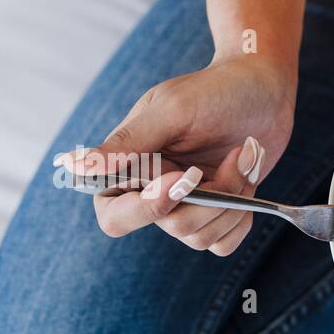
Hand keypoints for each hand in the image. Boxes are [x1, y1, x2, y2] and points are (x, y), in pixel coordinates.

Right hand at [57, 55, 295, 255]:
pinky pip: (223, 244)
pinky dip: (240, 219)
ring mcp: (186, 205)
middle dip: (209, 200)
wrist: (263, 89)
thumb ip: (126, 143)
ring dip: (233, 200)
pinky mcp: (217, 213)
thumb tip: (70, 165)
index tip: (183, 177)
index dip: (147, 208)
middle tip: (231, 158)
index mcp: (128, 167)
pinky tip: (248, 183)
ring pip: (201, 237)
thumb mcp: (171, 111)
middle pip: (171, 227)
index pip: (114, 217)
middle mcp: (153, 191)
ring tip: (244, 156)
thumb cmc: (213, 92)